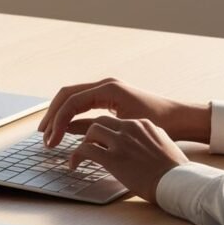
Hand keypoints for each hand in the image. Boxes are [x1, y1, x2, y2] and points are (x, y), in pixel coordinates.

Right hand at [38, 77, 209, 147]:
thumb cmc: (159, 122)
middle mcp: (104, 84)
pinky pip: (82, 103)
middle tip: (43, 136)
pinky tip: (65, 129)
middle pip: (66, 95)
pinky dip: (71, 115)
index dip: (58, 122)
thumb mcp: (126, 128)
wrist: (180, 118)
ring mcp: (106, 89)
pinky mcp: (109, 97)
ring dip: (59, 115)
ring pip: (72, 98)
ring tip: (49, 134)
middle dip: (52, 115)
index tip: (52, 141)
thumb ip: (97, 129)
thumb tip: (73, 135)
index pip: (71, 102)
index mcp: (108, 88)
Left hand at [68, 116, 188, 202]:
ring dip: (83, 143)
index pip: (117, 121)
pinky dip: (76, 156)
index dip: (106, 131)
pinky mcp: (113, 157)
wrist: (179, 182)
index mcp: (143, 124)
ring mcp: (121, 142)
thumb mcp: (164, 145)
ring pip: (91, 130)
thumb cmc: (175, 171)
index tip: (99, 139)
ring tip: (80, 155)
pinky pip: (86, 150)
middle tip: (84, 143)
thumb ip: (150, 140)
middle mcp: (131, 128)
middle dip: (90, 132)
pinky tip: (74, 165)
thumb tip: (142, 145)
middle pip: (101, 121)